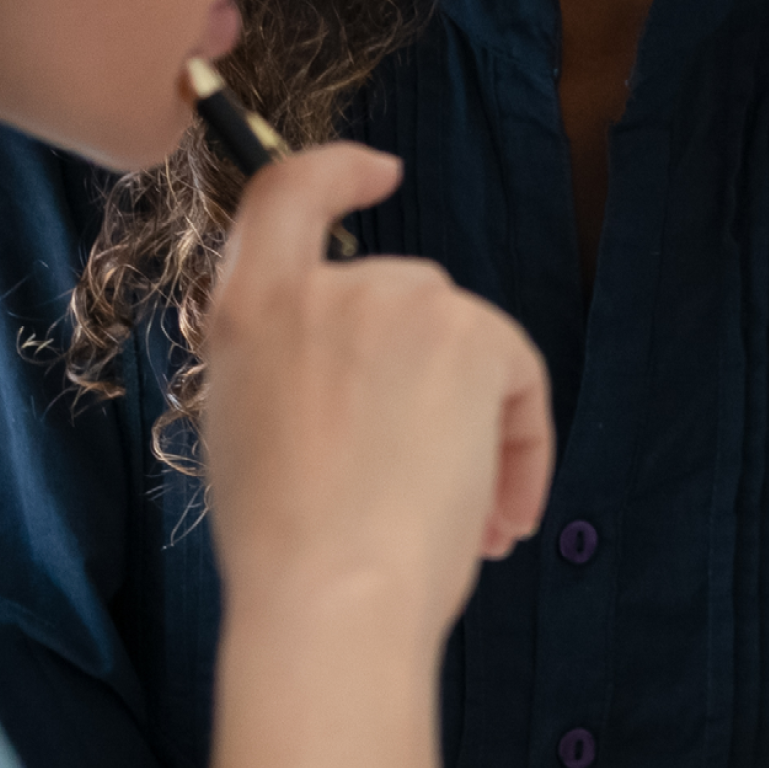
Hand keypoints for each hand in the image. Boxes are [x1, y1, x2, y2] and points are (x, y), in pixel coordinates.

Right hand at [199, 145, 553, 767]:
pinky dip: (522, 446)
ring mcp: (401, 304)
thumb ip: (290, 371)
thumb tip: (353, 380)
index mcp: (246, 311)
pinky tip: (501, 519)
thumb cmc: (286, 550)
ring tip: (467, 527)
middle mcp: (326, 290)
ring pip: (465, 349)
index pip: (286, 196)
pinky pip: (516, 380)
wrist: (329, 595)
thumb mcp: (247, 433)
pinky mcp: (472, 336)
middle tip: (424, 486)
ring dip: (476, 429)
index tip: (379, 172)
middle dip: (426, 387)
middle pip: (404, 300)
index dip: (337, 173)